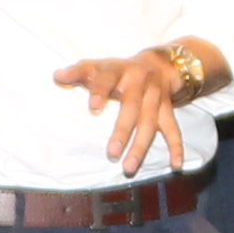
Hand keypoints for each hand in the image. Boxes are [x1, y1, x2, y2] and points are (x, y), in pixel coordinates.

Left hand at [54, 50, 192, 176]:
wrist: (160, 64)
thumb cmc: (120, 71)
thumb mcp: (100, 66)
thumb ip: (79, 72)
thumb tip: (57, 75)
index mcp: (119, 70)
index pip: (108, 78)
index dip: (101, 90)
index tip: (93, 107)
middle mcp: (140, 83)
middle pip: (132, 107)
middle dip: (122, 130)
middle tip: (111, 153)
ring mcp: (156, 98)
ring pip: (150, 123)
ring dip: (141, 146)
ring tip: (129, 168)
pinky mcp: (167, 109)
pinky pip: (173, 129)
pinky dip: (176, 147)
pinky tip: (175, 165)